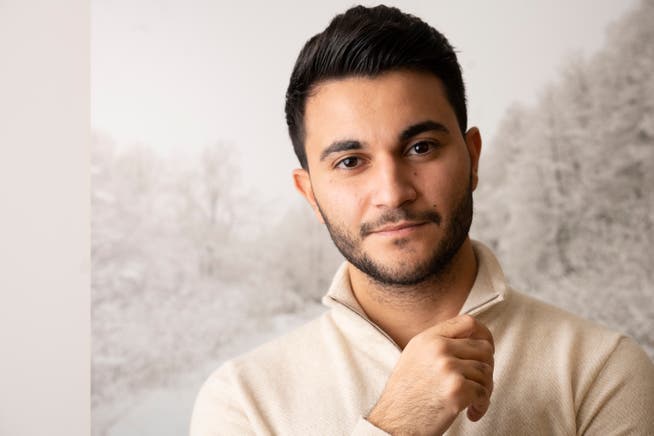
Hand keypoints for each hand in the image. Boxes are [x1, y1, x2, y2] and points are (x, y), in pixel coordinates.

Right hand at [366, 315, 494, 435]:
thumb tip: (472, 340)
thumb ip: (439, 344)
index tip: (487, 350)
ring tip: (472, 401)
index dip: (485, 335)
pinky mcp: (457, 390)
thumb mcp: (415, 356)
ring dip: (485, 390)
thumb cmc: (405, 396)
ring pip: (486, 372)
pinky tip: (470, 413)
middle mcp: (438, 348)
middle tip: (479, 384)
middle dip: (486, 368)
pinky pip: (484, 393)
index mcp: (428, 338)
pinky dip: (482, 406)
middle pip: (484, 348)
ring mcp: (448, 368)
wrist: (395, 422)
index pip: (468, 323)